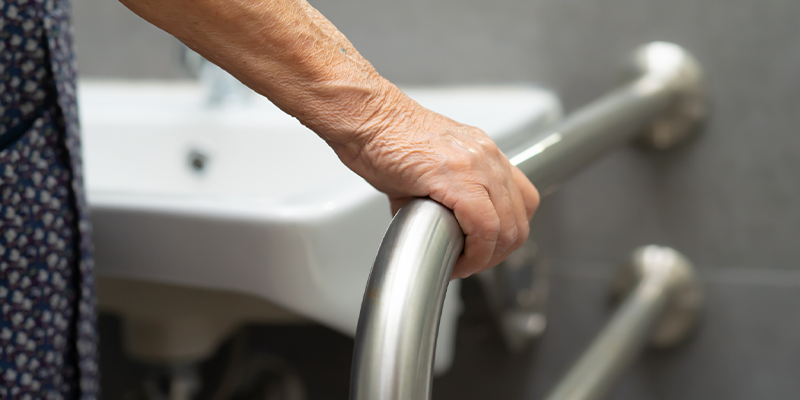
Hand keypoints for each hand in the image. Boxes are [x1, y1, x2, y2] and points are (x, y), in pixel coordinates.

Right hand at [329, 86, 539, 278]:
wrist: (366, 118)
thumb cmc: (385, 139)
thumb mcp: (428, 168)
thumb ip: (443, 196)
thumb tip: (436, 229)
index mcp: (484, 153)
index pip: (522, 201)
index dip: (507, 235)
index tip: (483, 251)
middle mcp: (487, 156)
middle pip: (519, 220)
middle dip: (496, 254)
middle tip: (470, 263)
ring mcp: (477, 164)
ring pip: (507, 228)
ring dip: (486, 257)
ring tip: (461, 263)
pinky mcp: (457, 176)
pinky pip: (485, 227)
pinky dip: (474, 253)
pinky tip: (454, 259)